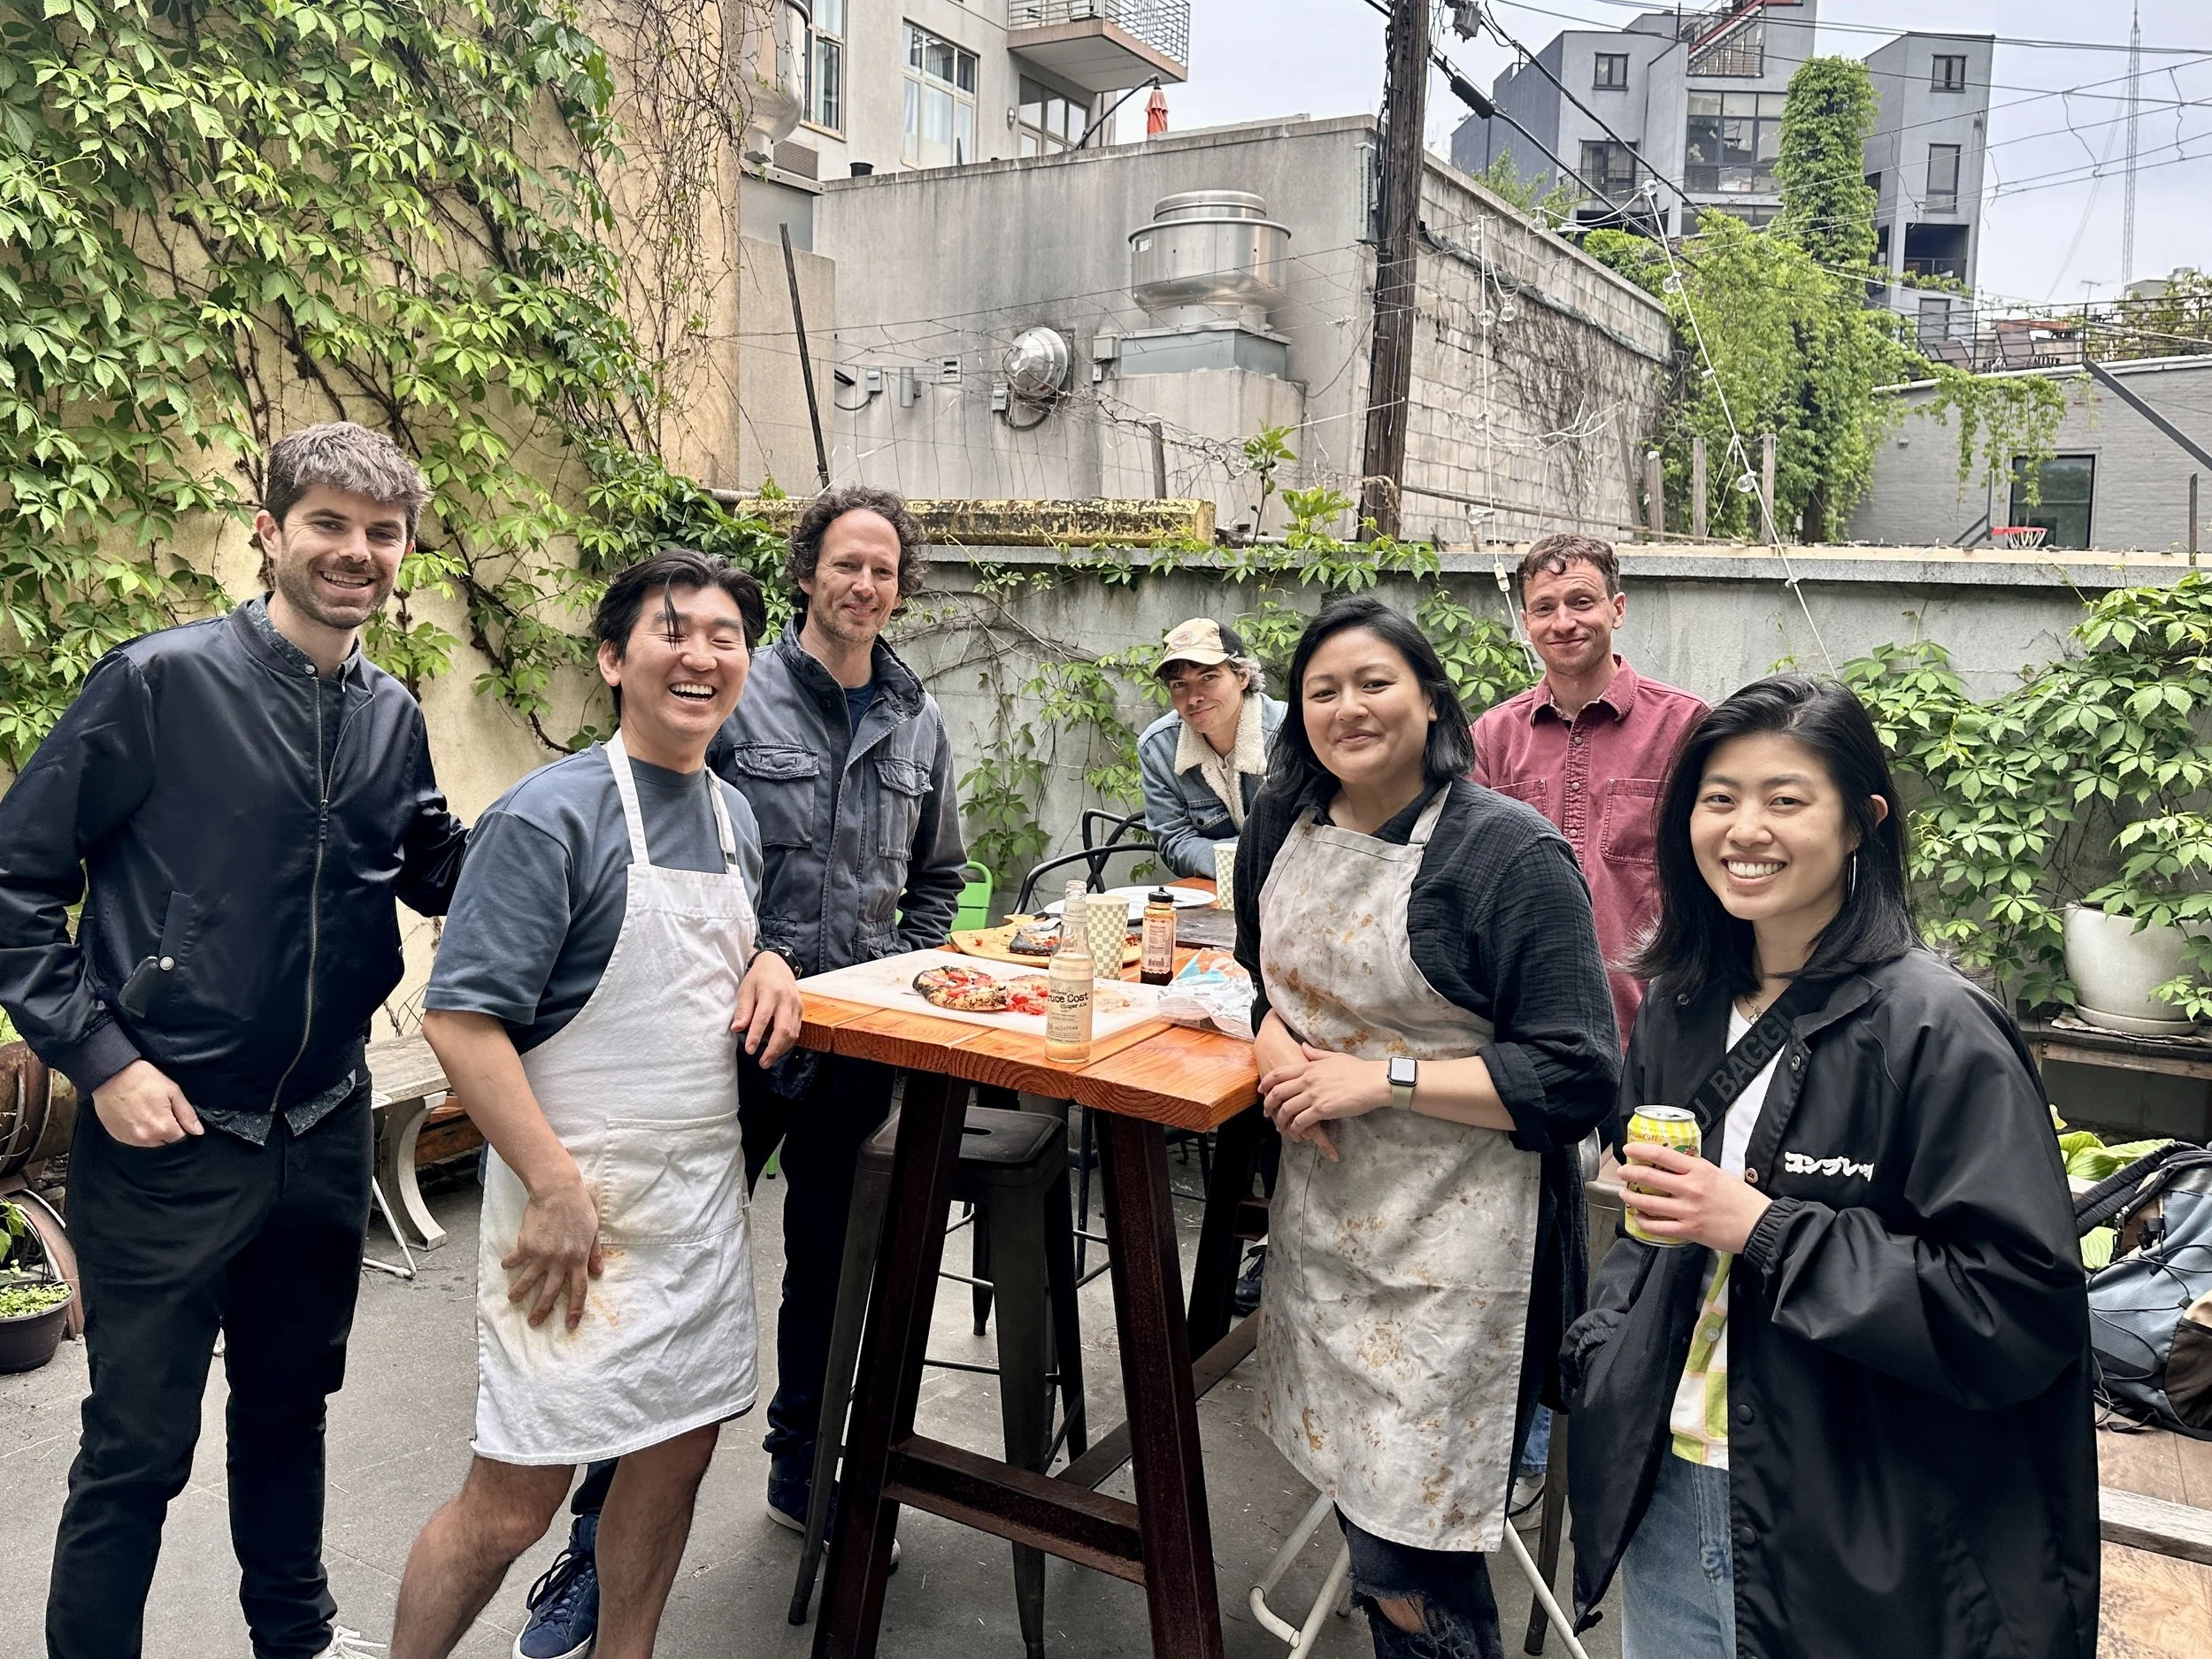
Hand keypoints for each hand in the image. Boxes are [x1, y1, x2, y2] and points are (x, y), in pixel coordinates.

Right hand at [92, 1059, 201, 1146]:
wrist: (110, 1075)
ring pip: (150, 1143)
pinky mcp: (117, 1136)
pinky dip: (138, 1133)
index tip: (177, 1117)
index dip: (182, 1128)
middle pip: (165, 1143)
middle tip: (161, 1112)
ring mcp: (130, 1139)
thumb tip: (198, 1131)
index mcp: (163, 1128)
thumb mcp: (172, 1091)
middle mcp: (146, 1138)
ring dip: (153, 1133)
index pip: (181, 1139)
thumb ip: (186, 1114)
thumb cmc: (143, 1079)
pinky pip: (134, 1141)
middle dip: (168, 1132)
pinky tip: (136, 1117)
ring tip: (147, 1113)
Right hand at [502, 1166, 603, 1330]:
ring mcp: (542, 1254)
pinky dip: (510, 1263)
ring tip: (512, 1299)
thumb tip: (599, 1272)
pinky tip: (505, 1266)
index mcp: (578, 1258)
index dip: (574, 1309)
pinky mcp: (526, 1245)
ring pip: (529, 1280)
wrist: (558, 1191)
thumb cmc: (579, 1207)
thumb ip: (595, 1252)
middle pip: (550, 1292)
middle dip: (542, 1310)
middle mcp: (560, 1261)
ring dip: (520, 1292)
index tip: (570, 1324)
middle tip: (534, 1322)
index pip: (578, 1290)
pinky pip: (516, 1259)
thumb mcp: (593, 1230)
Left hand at [734, 949, 803, 1065]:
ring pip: (792, 1032)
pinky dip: (787, 1043)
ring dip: (781, 1049)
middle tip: (762, 1063)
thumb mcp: (746, 988)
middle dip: (773, 1049)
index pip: (763, 1018)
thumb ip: (743, 1009)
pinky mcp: (800, 1010)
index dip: (756, 1036)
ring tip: (768, 1059)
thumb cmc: (758, 977)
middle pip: (783, 1029)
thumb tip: (736, 1029)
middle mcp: (786, 1000)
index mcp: (771, 993)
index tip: (749, 1050)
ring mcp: (796, 1005)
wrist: (778, 964)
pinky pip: (796, 1030)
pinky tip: (777, 1049)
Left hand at [1261, 1044, 1391, 1160]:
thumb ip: (1315, 1054)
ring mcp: (1314, 1095)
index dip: (1267, 1083)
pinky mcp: (1323, 1109)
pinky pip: (1301, 1121)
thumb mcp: (1333, 1057)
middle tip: (1267, 1113)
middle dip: (1269, 1104)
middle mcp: (1308, 1080)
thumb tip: (1302, 1046)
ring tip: (1281, 1126)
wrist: (1374, 1081)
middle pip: (1278, 1092)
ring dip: (1281, 1119)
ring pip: (1287, 1109)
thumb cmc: (1358, 1069)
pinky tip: (1297, 1132)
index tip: (1262, 1090)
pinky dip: (1295, 1128)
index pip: (1279, 1074)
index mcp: (1309, 1067)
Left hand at [1620, 1142, 1770, 1253]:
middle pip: (1649, 1177)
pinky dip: (1644, 1221)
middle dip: (1629, 1173)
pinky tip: (1639, 1217)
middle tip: (1622, 1171)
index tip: (1629, 1148)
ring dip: (1632, 1197)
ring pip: (1649, 1203)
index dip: (1640, 1150)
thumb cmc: (1743, 1199)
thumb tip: (1676, 1165)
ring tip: (1625, 1194)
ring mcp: (1688, 1210)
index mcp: (1699, 1170)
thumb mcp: (1718, 1174)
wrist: (1759, 1224)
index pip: (1661, 1155)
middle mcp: (1690, 1188)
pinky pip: (1658, 1227)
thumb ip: (1696, 1169)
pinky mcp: (1689, 1230)